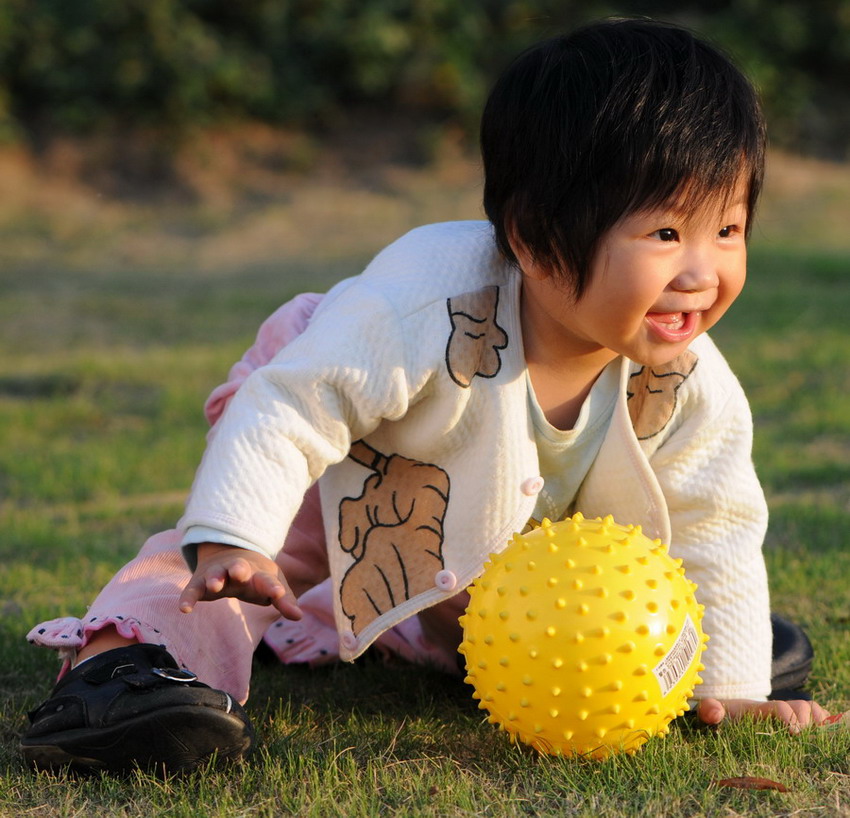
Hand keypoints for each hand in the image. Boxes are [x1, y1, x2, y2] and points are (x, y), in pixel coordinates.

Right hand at [178, 542, 301, 620]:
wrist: (229, 555)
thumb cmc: (255, 576)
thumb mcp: (271, 585)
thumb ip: (284, 600)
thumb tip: (299, 616)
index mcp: (258, 573)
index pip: (267, 580)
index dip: (273, 587)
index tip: (278, 593)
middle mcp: (237, 571)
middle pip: (239, 568)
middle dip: (240, 569)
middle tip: (240, 572)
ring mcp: (218, 574)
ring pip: (215, 574)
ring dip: (215, 577)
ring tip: (214, 585)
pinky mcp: (200, 583)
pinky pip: (192, 590)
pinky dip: (188, 597)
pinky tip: (184, 609)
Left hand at [696, 697, 830, 732]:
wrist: (728, 711)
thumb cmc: (722, 715)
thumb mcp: (712, 713)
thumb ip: (709, 710)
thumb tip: (715, 713)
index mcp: (758, 709)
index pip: (780, 707)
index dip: (789, 717)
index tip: (793, 733)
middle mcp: (777, 708)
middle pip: (800, 706)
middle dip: (806, 721)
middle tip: (802, 738)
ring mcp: (788, 713)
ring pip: (811, 709)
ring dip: (817, 721)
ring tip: (815, 738)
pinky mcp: (797, 719)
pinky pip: (817, 715)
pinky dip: (824, 722)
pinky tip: (822, 735)